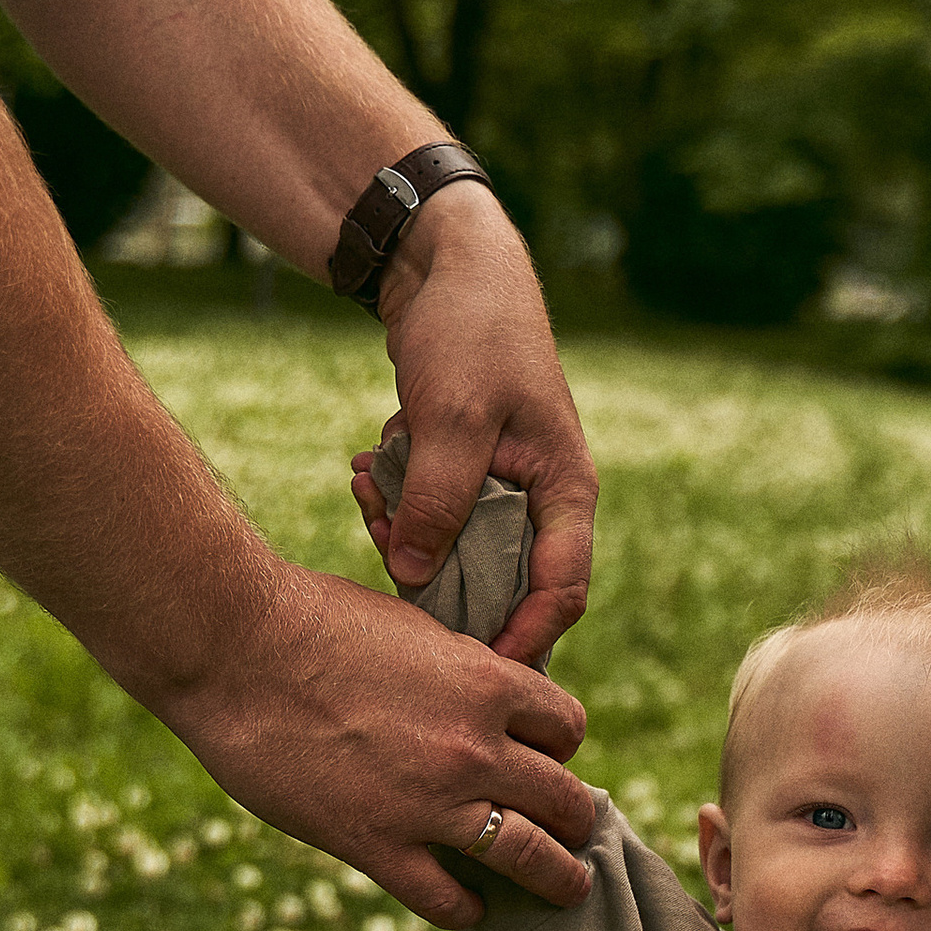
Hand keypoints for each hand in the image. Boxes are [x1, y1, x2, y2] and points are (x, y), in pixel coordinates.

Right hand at [161, 554, 597, 927]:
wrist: (234, 650)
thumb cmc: (312, 619)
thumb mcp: (412, 626)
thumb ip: (456, 669)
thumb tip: (478, 692)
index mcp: (488, 682)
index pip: (566, 727)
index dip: (560, 745)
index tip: (548, 757)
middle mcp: (474, 748)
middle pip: (563, 798)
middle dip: (574, 816)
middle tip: (575, 829)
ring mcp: (429, 803)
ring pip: (529, 857)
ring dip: (558, 877)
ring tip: (568, 889)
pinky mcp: (376, 845)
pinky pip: (446, 899)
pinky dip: (467, 909)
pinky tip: (471, 908)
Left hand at [376, 189, 597, 666]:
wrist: (448, 265)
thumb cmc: (471, 332)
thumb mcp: (451, 419)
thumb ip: (436, 501)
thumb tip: (412, 576)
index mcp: (565, 492)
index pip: (561, 591)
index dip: (523, 637)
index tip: (473, 665)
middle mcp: (540, 500)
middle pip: (498, 582)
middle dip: (435, 576)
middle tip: (381, 546)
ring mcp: (501, 489)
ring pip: (453, 551)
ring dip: (402, 531)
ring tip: (364, 485)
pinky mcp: (462, 474)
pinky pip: (430, 515)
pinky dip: (395, 501)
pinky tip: (365, 468)